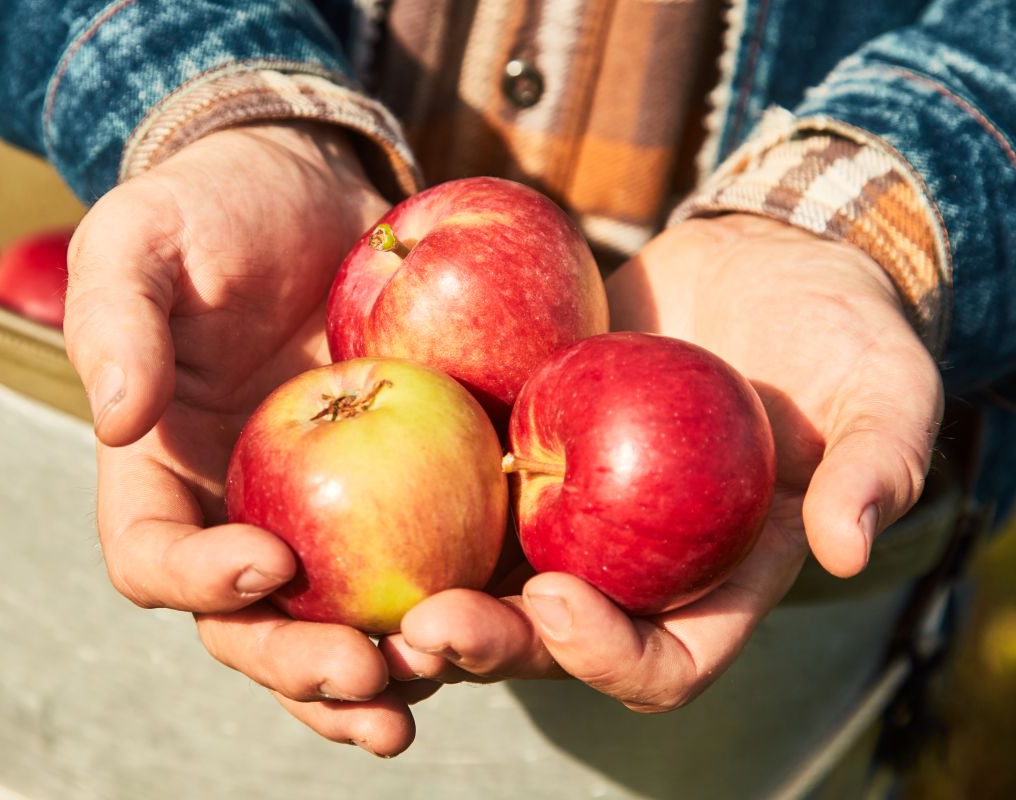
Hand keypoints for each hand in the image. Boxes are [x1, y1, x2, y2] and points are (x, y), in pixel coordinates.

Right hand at [65, 123, 429, 754]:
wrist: (313, 193)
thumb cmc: (214, 210)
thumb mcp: (144, 238)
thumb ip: (118, 319)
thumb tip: (117, 416)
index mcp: (161, 473)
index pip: (153, 557)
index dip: (198, 581)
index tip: (268, 562)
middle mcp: (235, 513)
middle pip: (250, 627)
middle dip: (300, 664)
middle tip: (366, 673)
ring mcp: (321, 517)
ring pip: (335, 627)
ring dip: (380, 672)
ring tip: (431, 683)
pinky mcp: (399, 498)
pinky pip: (418, 572)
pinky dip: (448, 613)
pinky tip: (491, 630)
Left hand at [384, 213, 942, 710]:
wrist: (761, 263)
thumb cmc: (836, 334)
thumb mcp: (883, 388)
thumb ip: (879, 461)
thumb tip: (849, 543)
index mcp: (717, 580)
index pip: (664, 660)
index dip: (609, 653)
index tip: (558, 601)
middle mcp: (631, 561)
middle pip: (548, 637)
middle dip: (487, 644)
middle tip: (425, 625)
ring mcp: (567, 506)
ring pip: (483, 575)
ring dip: (423, 594)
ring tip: (367, 591)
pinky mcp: (517, 442)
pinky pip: (455, 480)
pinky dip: (408, 490)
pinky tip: (357, 470)